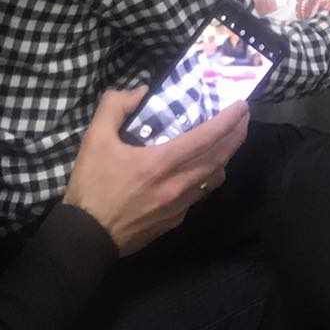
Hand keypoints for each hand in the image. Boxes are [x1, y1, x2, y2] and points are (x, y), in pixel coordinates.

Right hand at [62, 89, 246, 255]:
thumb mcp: (94, 139)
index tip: (241, 106)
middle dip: (236, 135)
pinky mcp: (173, 221)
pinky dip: (206, 179)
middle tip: (243, 118)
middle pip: (219, 157)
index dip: (228, 120)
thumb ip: (115, 107)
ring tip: (226, 142)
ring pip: (213, 179)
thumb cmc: (92, 187)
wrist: (86, 237)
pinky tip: (199, 172)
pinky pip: (199, 196)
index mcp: (162, 163)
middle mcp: (178, 185)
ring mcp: (178, 206)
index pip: (207, 137)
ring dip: (224, 158)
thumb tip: (139, 92)